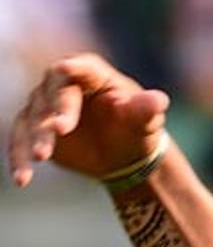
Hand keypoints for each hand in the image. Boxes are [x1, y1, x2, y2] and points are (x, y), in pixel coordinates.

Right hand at [7, 53, 169, 188]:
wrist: (123, 153)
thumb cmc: (136, 128)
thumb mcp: (146, 120)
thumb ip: (148, 109)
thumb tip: (159, 101)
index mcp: (92, 74)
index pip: (80, 68)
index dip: (73, 68)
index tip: (66, 68)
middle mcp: (61, 83)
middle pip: (52, 93)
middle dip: (55, 111)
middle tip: (60, 131)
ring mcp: (43, 104)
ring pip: (33, 118)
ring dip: (34, 138)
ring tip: (40, 158)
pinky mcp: (32, 127)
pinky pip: (21, 140)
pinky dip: (19, 157)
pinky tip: (21, 178)